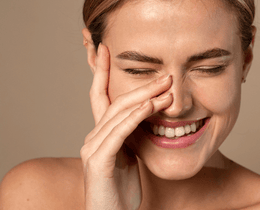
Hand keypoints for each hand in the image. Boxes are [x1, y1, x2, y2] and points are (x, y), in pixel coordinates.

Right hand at [80, 44, 172, 209]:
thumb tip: (147, 118)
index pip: (100, 97)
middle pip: (115, 102)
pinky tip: (150, 108)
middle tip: (165, 75)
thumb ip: (132, 138)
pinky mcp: (99, 162)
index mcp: (100, 136)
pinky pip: (118, 133)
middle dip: (141, 86)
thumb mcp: (129, 159)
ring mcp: (93, 149)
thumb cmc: (120, 193)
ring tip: (166, 89)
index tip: (107, 50)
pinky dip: (135, 118)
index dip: (102, 73)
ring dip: (144, 98)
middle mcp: (93, 138)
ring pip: (118, 114)